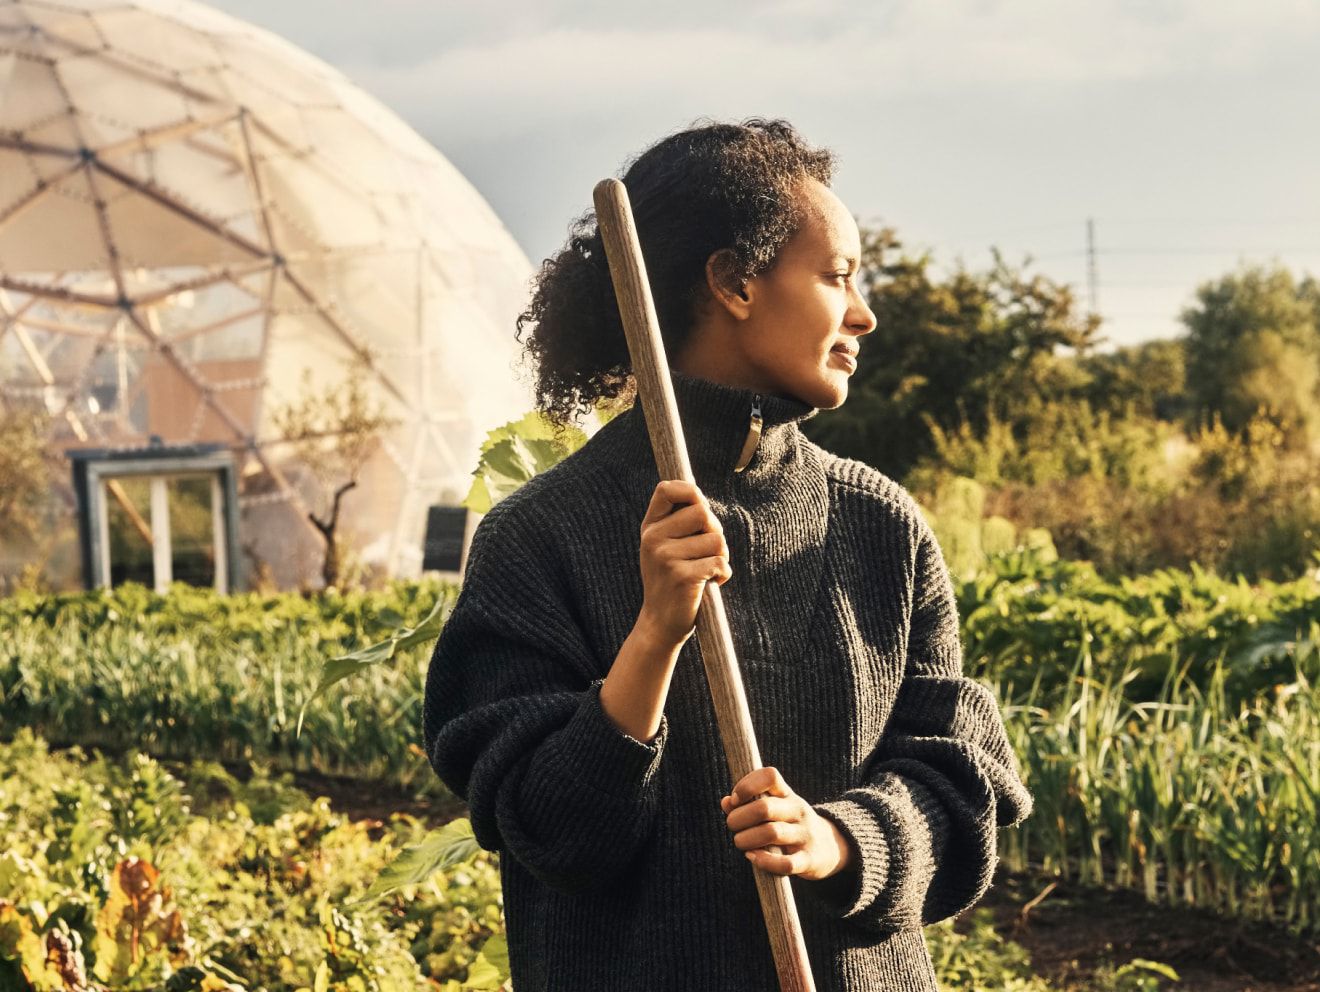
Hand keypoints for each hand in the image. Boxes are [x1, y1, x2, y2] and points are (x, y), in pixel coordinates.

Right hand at [637, 480, 731, 649]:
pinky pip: (721, 562)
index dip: (690, 491)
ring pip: (717, 540)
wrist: (660, 624)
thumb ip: (677, 521)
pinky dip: (723, 574)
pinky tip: (708, 584)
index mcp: (650, 528)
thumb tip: (698, 495)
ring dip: (721, 556)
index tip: (699, 507)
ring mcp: (666, 558)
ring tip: (705, 571)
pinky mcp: (683, 577)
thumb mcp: (664, 547)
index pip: (666, 489)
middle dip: (715, 531)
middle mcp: (653, 539)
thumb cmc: (671, 581)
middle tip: (707, 551)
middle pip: (703, 512)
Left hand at [721, 766, 852, 880]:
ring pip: (772, 833)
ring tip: (740, 843)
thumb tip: (726, 802)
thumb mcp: (775, 809)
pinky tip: (752, 857)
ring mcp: (805, 835)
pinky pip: (785, 864)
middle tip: (732, 826)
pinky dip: (764, 862)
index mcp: (788, 795)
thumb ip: (748, 804)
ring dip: (746, 840)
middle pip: (764, 808)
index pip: (770, 776)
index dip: (747, 785)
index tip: (735, 799)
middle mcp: (798, 811)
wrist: (831, 848)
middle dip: (739, 818)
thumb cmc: (790, 825)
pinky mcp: (808, 860)